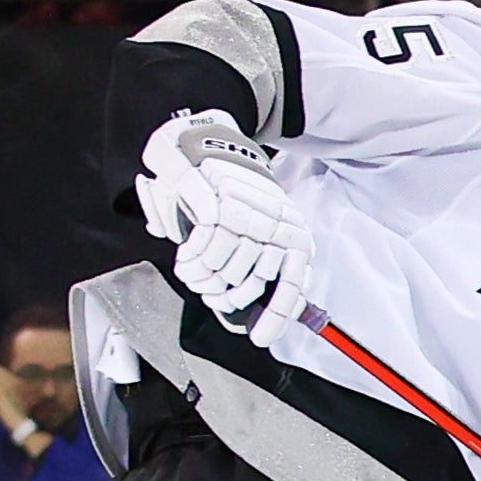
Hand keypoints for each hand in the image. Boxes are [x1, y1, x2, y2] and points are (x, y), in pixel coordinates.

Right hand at [136, 109, 311, 337]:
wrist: (204, 139)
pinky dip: (193, 260)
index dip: (275, 317)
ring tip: (193, 272)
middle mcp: (282, 226)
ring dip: (205, 279)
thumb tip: (255, 307)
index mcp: (294, 235)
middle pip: (255, 283)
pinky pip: (207, 251)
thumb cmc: (227, 190)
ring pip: (228, 270)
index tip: (260, 340)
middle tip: (211, 296)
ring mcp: (254, 216)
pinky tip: (186, 259)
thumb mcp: (254, 228)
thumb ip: (260, 264)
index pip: (292, 286)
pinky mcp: (223, 207)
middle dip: (228, 298)